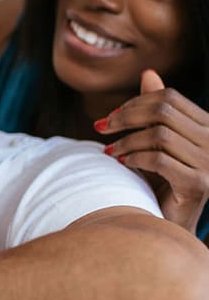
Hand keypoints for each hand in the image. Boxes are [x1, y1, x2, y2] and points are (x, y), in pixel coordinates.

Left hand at [98, 70, 208, 233]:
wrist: (171, 226)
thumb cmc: (161, 181)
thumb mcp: (157, 142)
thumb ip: (155, 110)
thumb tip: (149, 73)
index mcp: (207, 126)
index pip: (170, 97)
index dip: (135, 102)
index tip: (110, 117)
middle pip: (163, 112)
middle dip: (125, 117)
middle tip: (101, 128)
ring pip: (160, 135)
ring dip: (127, 141)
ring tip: (110, 152)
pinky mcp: (199, 185)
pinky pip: (160, 160)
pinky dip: (135, 158)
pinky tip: (122, 164)